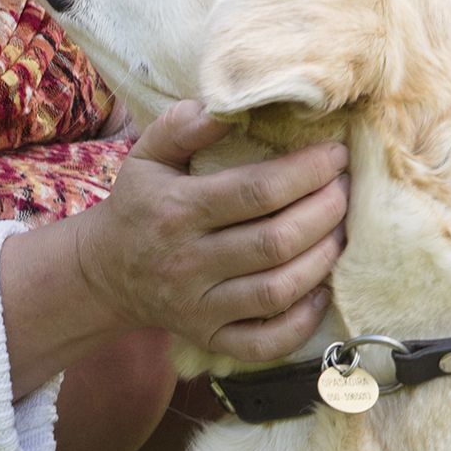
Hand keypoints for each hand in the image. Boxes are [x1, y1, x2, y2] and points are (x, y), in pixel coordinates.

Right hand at [70, 100, 346, 362]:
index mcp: (176, 210)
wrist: (104, 273)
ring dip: (321, 261)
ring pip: (276, 291)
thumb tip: (225, 106)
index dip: (305, 173)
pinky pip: (264, 343)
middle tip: (346, 189)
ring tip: (340, 231)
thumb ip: (182, 127)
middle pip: (274, 242)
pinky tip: (320, 291)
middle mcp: (188, 262)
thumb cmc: (139, 205)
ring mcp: (200, 306)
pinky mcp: (210, 339)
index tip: (335, 154)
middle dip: (324, 213)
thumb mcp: (147, 156)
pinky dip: (301, 322)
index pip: (254, 191)